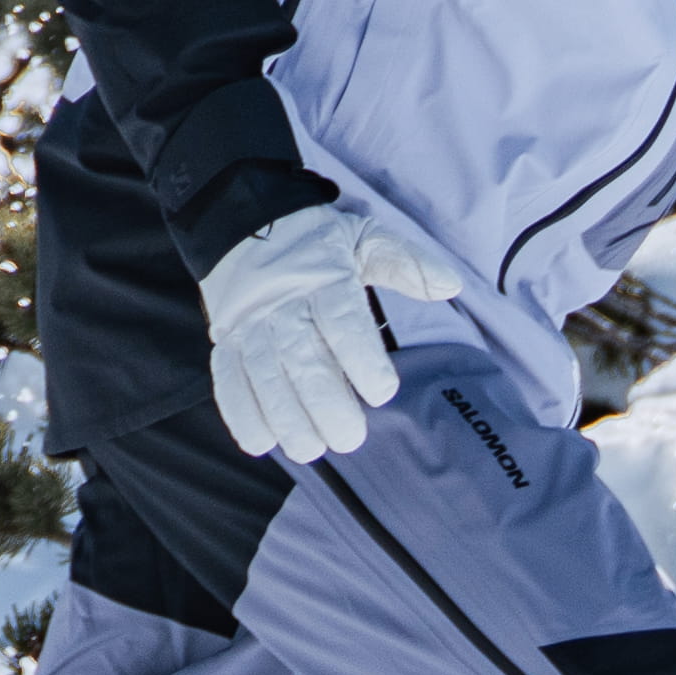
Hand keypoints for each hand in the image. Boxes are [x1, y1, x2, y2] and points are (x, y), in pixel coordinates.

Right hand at [199, 198, 467, 464]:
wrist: (245, 226)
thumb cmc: (317, 245)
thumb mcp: (364, 240)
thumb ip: (407, 264)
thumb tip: (451, 285)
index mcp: (322, 275)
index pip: (341, 319)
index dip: (361, 358)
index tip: (382, 392)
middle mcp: (281, 301)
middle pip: (300, 356)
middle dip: (324, 403)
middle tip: (349, 437)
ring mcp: (248, 323)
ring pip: (263, 374)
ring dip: (285, 417)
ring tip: (311, 448)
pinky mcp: (224, 340)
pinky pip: (227, 378)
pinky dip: (241, 412)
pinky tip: (262, 441)